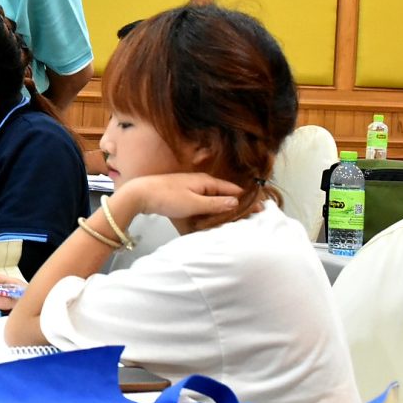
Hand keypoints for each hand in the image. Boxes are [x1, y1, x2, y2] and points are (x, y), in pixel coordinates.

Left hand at [113, 173, 242, 223]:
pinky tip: (211, 218)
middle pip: (224, 194)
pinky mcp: (182, 196)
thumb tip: (236, 203)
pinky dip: (209, 210)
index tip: (262, 209)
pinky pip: (201, 203)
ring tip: (235, 220)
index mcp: (206, 181)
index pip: (233, 190)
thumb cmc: (166, 197)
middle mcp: (200, 182)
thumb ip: (215, 204)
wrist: (139, 194)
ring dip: (222, 208)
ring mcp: (190, 188)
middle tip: (251, 217)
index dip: (247, 200)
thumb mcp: (194, 203)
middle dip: (237, 204)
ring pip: (212, 199)